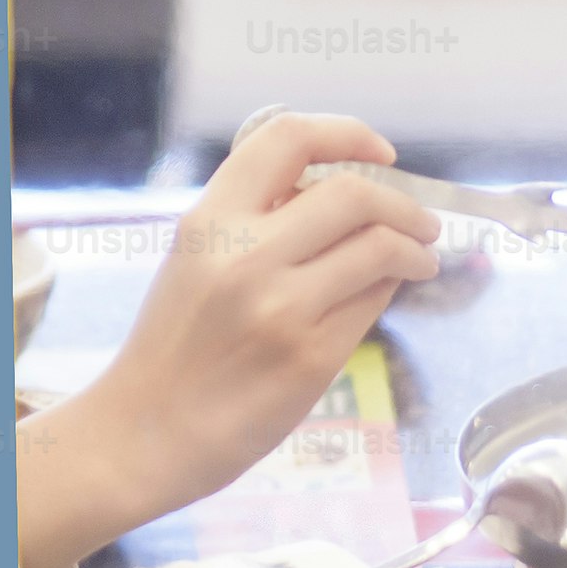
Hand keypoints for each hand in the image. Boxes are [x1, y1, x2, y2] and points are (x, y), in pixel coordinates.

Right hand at [15, 113, 437, 567]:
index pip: (288, 138)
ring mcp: (281, 309)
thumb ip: (253, 219)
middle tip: (423, 220)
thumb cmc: (172, 345)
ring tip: (421, 258)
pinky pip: (371, 304)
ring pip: (378, 249)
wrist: (144, 433)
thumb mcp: (193, 259)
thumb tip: (340, 193)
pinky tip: (382, 296)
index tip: (382, 153)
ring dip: (414, 249)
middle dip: (404, 204)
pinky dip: (387, 291)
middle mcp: (245, 257)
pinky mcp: (310, 358)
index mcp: (209, 221)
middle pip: (354, 194)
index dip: (347, 134)